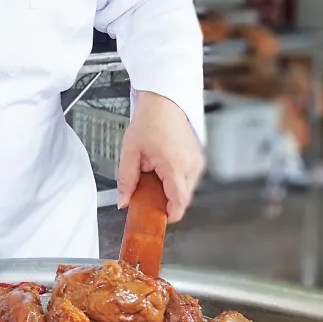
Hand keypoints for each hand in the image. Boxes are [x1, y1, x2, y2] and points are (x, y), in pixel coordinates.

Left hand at [117, 91, 204, 222]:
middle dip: (165, 201)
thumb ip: (126, 179)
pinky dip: (175, 180)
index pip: (178, 202)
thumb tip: (124, 201)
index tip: (156, 218)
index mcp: (175, 165)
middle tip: (146, 194)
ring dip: (170, 190)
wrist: (164, 102)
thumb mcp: (130, 151)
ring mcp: (197, 162)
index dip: (168, 215)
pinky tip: (162, 168)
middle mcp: (191, 166)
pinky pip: (188, 179)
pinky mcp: (198, 159)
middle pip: (182, 199)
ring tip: (153, 174)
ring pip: (186, 190)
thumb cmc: (149, 121)